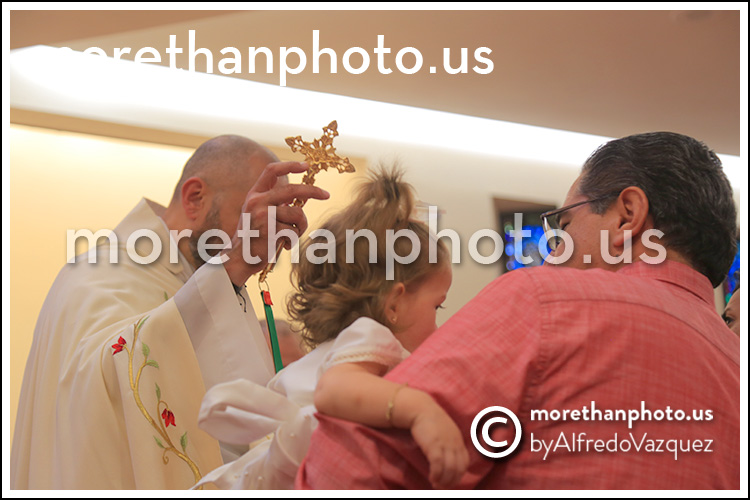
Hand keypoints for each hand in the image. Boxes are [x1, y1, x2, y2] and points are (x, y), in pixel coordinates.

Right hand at [223, 161, 328, 285]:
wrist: (240, 259)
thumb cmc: (254, 238)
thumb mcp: (260, 215)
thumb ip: (277, 204)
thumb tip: (304, 194)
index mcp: (254, 195)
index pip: (271, 171)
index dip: (289, 165)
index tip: (306, 165)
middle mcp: (257, 201)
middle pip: (292, 189)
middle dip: (313, 191)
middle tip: (326, 194)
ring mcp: (263, 215)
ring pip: (297, 214)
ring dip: (301, 227)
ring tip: (290, 237)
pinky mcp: (270, 229)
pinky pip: (294, 230)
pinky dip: (293, 240)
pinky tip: (283, 245)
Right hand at [410, 403, 469, 488]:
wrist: (419, 408)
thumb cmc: (430, 420)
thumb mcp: (445, 430)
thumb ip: (449, 442)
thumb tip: (448, 458)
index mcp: (458, 440)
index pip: (464, 462)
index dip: (459, 474)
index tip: (451, 480)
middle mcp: (454, 443)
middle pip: (458, 468)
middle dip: (451, 481)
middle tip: (443, 487)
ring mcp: (445, 444)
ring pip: (449, 469)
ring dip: (443, 480)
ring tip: (436, 485)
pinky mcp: (434, 445)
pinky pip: (438, 465)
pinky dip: (436, 474)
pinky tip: (431, 478)